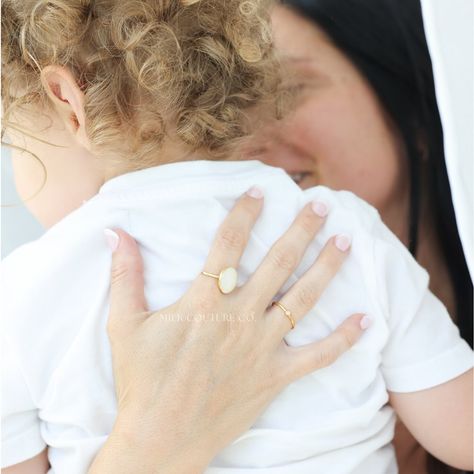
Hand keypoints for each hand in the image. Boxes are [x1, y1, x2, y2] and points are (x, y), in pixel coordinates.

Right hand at [89, 190, 368, 473]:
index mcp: (203, 302)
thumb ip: (124, 275)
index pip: (228, 244)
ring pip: (302, 301)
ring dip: (326, 270)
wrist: (161, 438)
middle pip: (277, 263)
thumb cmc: (141, 380)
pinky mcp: (274, 377)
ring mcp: (261, 348)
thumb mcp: (124, 324)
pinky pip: (317, 357)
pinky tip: (365, 320)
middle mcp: (238, 318)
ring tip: (345, 243)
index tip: (260, 190)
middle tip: (321, 204)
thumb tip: (115, 232)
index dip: (244, 212)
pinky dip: (343, 339)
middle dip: (301, 230)